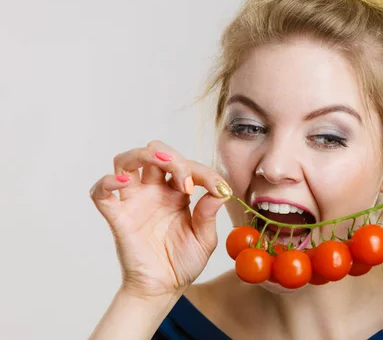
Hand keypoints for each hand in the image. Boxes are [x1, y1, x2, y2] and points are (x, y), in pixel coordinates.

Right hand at [89, 140, 230, 298]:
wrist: (163, 289)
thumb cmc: (182, 263)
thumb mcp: (205, 239)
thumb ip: (209, 214)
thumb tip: (220, 191)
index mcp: (176, 193)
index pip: (188, 167)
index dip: (205, 173)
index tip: (220, 189)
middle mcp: (154, 191)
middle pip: (153, 152)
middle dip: (172, 156)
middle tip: (187, 180)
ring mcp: (134, 201)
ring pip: (126, 161)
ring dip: (144, 155)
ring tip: (164, 166)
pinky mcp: (118, 217)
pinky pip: (101, 193)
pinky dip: (107, 181)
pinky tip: (122, 181)